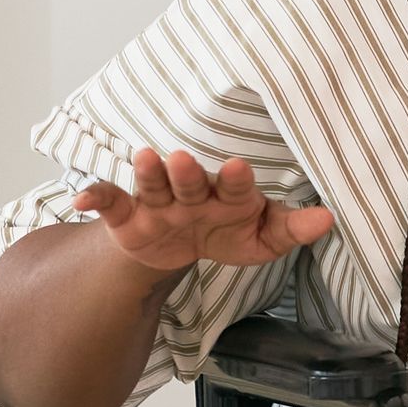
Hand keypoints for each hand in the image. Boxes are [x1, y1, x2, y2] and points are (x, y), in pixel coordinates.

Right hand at [73, 147, 333, 280]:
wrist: (179, 248)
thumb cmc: (225, 232)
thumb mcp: (260, 239)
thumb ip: (290, 229)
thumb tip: (328, 220)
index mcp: (227, 196)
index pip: (235, 186)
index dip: (238, 179)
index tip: (242, 168)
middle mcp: (191, 193)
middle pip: (190, 181)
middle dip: (188, 173)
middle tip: (185, 159)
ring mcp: (158, 201)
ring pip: (153, 183)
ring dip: (148, 172)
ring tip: (145, 158)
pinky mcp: (128, 214)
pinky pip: (110, 201)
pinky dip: (94, 196)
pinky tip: (79, 200)